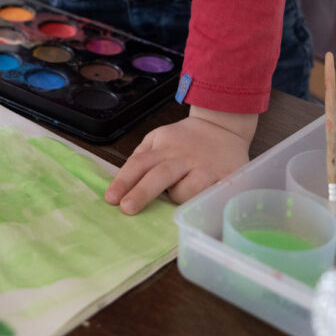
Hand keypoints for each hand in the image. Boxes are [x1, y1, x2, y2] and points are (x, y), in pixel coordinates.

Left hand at [104, 107, 254, 213]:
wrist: (223, 126)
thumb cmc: (186, 139)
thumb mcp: (159, 138)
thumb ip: (142, 156)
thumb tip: (123, 180)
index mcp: (163, 146)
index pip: (139, 163)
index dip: (123, 181)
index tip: (111, 198)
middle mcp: (182, 157)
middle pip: (159, 175)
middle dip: (141, 193)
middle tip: (126, 209)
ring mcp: (204, 168)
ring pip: (186, 189)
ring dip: (177, 198)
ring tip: (178, 194)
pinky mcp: (224, 178)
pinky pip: (209, 196)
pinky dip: (200, 202)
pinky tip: (199, 203)